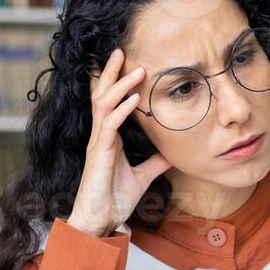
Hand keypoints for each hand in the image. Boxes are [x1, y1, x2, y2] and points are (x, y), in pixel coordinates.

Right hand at [67, 47, 171, 236]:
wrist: (99, 221)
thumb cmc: (114, 198)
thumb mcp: (142, 176)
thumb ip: (154, 162)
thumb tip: (171, 152)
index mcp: (108, 138)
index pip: (108, 102)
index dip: (113, 81)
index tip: (124, 61)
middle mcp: (100, 136)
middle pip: (101, 96)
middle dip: (110, 72)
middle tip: (119, 49)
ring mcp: (98, 144)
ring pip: (105, 105)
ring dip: (121, 85)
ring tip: (135, 69)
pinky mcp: (99, 155)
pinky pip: (110, 126)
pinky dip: (122, 110)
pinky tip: (135, 98)